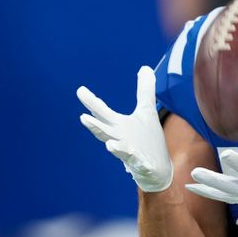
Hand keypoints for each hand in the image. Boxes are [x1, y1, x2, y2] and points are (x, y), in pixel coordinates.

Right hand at [77, 66, 172, 191]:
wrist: (156, 169)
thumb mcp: (147, 111)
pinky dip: (139, 162)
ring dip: (114, 147)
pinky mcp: (143, 165)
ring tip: (110, 144)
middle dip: (95, 125)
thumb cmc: (146, 140)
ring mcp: (131, 154)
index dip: (92, 103)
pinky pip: (141, 164)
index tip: (80, 91)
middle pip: (106, 131)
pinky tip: (140, 159)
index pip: (103, 113)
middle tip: (83, 117)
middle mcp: (121, 139)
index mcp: (119, 126)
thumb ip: (145, 91)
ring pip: (119, 150)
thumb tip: (145, 68)